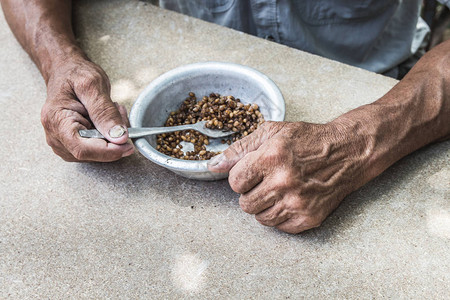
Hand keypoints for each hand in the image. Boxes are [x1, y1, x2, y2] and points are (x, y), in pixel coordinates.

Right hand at [41, 55, 133, 161]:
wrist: (65, 71)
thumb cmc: (75, 74)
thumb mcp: (93, 86)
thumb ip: (105, 113)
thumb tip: (119, 138)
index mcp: (56, 120)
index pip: (82, 149)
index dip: (108, 151)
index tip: (128, 144)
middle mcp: (55, 136)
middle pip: (91, 153)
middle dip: (112, 139)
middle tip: (119, 113)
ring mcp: (63, 143)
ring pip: (96, 153)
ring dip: (111, 136)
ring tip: (112, 110)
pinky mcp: (72, 144)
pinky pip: (96, 149)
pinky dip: (107, 136)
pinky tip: (106, 119)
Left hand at [208, 121, 371, 233]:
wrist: (347, 153)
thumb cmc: (308, 140)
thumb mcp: (272, 132)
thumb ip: (239, 149)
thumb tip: (214, 165)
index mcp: (271, 158)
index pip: (235, 182)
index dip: (241, 177)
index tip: (253, 172)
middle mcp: (284, 182)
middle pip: (245, 204)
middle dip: (251, 192)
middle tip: (267, 181)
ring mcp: (297, 202)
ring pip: (260, 218)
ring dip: (265, 205)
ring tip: (279, 189)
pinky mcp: (309, 217)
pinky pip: (279, 227)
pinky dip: (280, 215)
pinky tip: (290, 199)